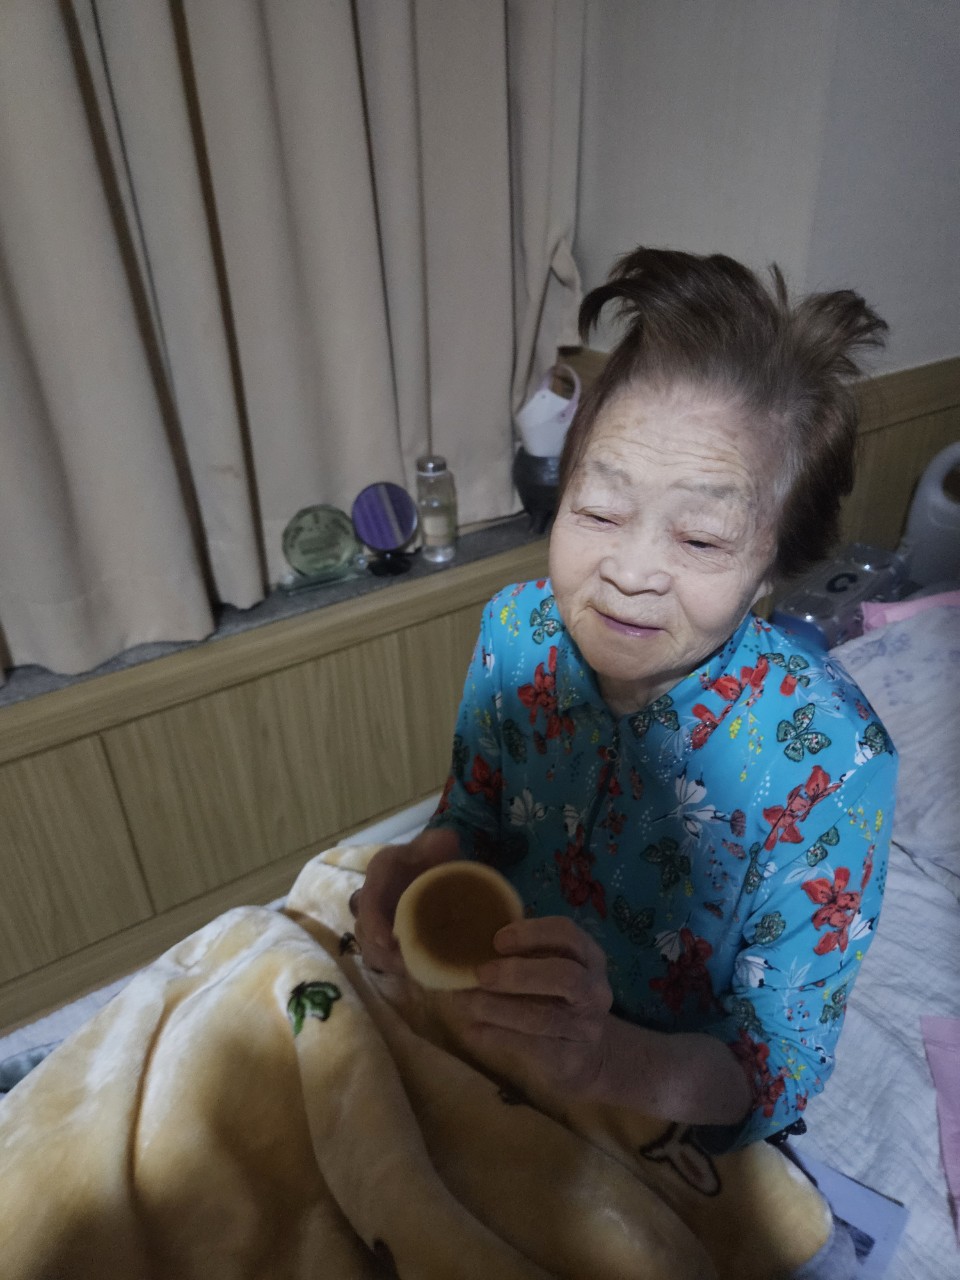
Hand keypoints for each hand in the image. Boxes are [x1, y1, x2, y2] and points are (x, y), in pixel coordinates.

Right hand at [352, 827, 460, 974]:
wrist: (432, 866)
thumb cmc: (432, 855)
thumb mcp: (437, 843)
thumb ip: (439, 842)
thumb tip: (446, 844)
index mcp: (381, 872)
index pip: (367, 899)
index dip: (374, 922)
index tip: (389, 942)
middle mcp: (371, 897)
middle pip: (364, 931)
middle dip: (381, 951)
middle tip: (407, 965)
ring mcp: (376, 920)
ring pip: (370, 948)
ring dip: (388, 963)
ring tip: (414, 972)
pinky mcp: (385, 937)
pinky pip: (382, 958)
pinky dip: (396, 967)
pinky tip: (418, 971)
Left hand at [452, 915, 612, 1094]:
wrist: (587, 1056)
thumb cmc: (558, 999)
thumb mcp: (552, 969)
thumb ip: (525, 953)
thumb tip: (473, 942)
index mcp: (590, 957)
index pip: (568, 935)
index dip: (532, 933)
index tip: (497, 940)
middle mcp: (594, 991)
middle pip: (565, 977)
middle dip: (518, 974)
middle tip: (480, 974)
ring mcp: (585, 1028)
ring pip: (542, 1017)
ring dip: (496, 1008)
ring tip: (464, 1003)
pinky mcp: (569, 1060)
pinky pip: (530, 1047)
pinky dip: (496, 1036)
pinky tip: (472, 1031)